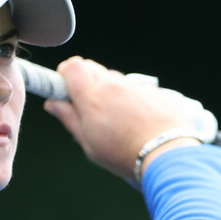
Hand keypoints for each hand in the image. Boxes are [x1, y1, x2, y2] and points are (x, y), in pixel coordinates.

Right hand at [42, 57, 203, 180]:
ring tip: (114, 117)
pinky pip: (133, 88)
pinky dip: (128, 97)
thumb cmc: (124, 153)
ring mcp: (134, 86)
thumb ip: (69, 118)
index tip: (65, 89)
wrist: (167, 153)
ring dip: (107, 90)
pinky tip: (134, 119)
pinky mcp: (152, 91)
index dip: (65, 74)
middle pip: (91, 67)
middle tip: (87, 106)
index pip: (72, 66)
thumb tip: (53, 103)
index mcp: (92, 97)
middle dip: (84, 81)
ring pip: (113, 78)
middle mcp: (113, 85)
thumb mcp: (88, 142)